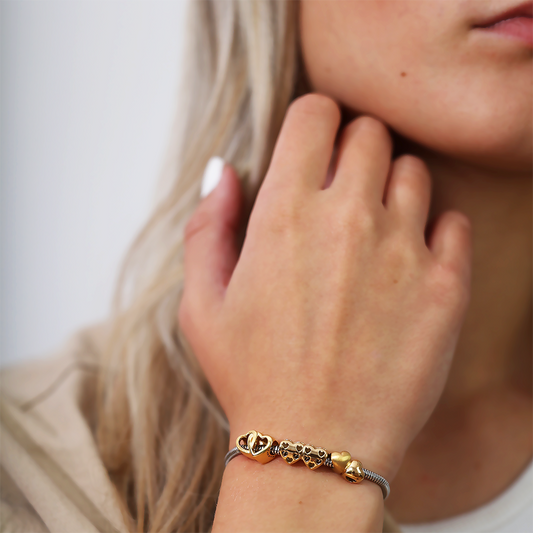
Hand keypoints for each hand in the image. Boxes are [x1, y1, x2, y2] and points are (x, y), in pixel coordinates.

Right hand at [178, 94, 470, 479]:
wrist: (314, 446)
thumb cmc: (252, 376)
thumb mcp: (201, 303)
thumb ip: (208, 225)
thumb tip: (225, 170)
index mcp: (285, 214)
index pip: (316, 113)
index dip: (313, 122)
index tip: (311, 147)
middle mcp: (348, 220)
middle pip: (369, 132)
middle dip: (352, 148)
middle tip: (340, 188)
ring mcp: (402, 251)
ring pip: (412, 170)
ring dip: (391, 186)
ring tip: (373, 227)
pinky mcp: (445, 288)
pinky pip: (454, 221)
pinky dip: (436, 228)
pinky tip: (409, 258)